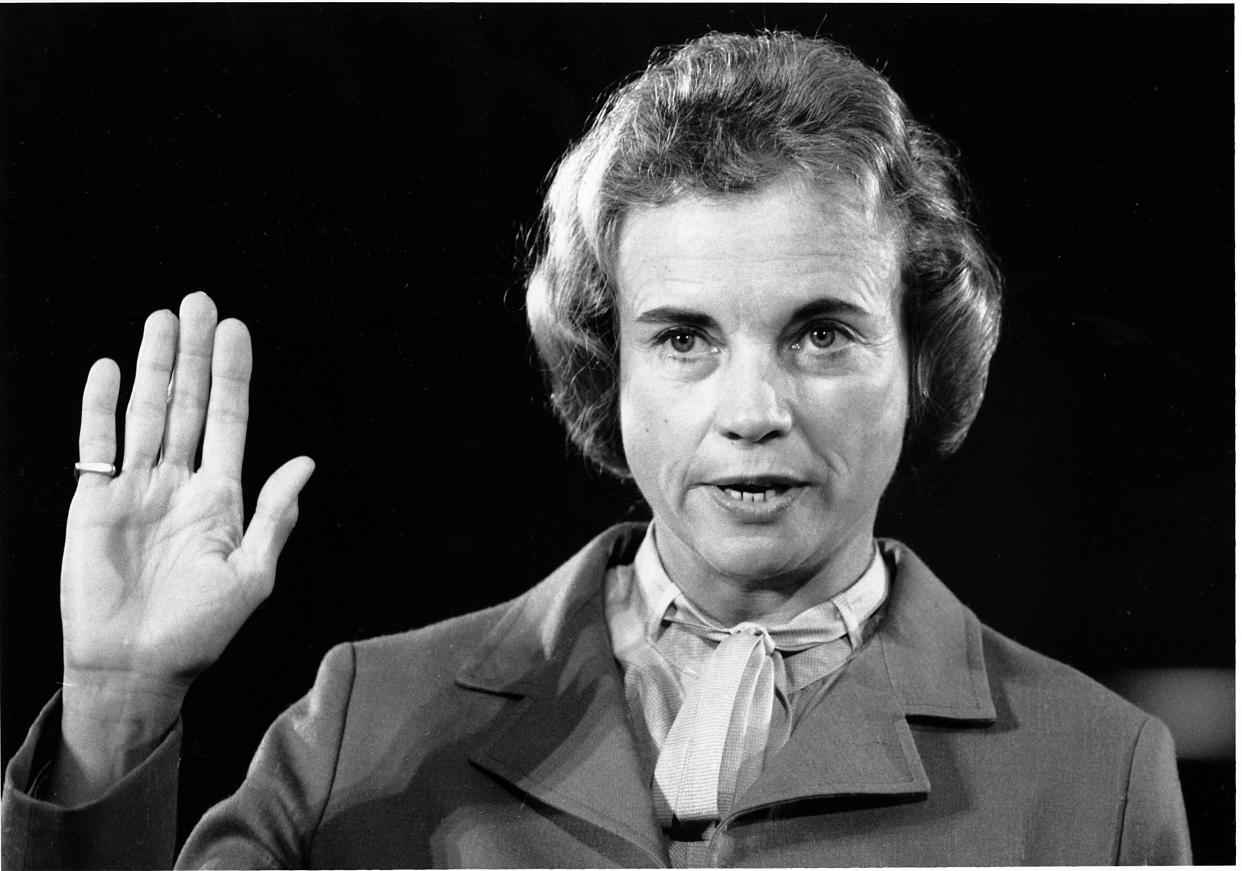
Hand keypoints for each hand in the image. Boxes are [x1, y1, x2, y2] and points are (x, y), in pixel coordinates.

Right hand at [52, 293, 312, 800]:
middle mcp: (179, 482)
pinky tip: (111, 369)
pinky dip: (102, 408)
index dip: (231, 376)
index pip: (228, 420)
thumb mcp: (252, 575)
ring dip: (153, 366)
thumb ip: (275, 517)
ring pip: (146, 413)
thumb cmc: (200, 629)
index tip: (236, 330)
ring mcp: (136, 488)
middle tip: (198, 302)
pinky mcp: (94, 502)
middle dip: (193, 354)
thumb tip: (306, 464)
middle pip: (187, 403)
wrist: (137, 667)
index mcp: (221, 496)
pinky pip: (98, 446)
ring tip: (162, 319)